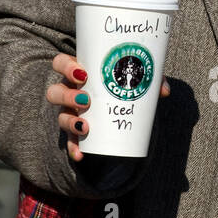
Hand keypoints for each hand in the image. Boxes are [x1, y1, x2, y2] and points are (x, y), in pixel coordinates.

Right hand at [47, 53, 169, 162]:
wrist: (117, 106)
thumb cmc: (121, 83)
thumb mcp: (135, 77)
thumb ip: (149, 79)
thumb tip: (163, 91)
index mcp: (78, 72)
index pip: (60, 63)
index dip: (65, 66)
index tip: (82, 73)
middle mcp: (69, 91)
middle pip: (55, 91)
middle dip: (67, 96)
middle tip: (86, 101)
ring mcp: (69, 112)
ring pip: (60, 116)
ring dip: (69, 122)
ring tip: (85, 127)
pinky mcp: (74, 131)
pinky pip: (69, 141)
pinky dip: (74, 148)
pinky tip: (80, 155)